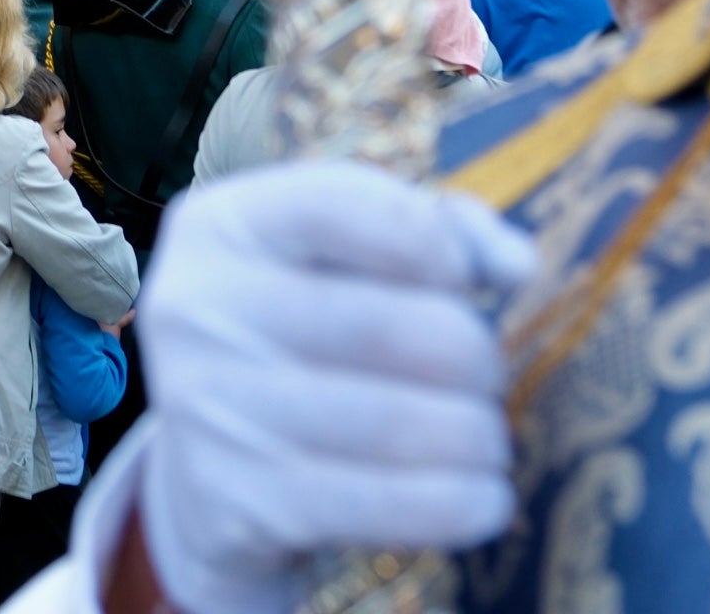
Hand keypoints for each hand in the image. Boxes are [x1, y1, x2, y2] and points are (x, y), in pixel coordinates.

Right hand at [131, 160, 534, 612]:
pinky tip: (485, 497)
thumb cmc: (298, 342)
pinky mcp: (240, 505)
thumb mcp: (333, 262)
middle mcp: (196, 308)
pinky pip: (387, 506)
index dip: (432, 240)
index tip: (462, 277)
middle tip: (485, 376)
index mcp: (218, 228)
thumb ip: (429, 230)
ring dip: (477, 436)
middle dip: (472, 355)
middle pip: (386, 324)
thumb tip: (513, 263)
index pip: (338, 203)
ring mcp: (209, 410)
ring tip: (486, 439)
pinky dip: (462, 502)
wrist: (202, 484)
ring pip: (398, 422)